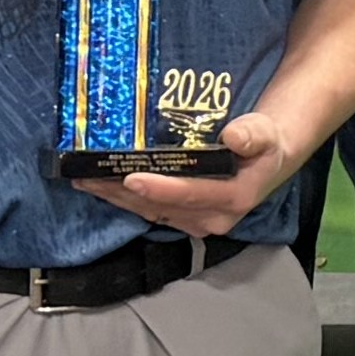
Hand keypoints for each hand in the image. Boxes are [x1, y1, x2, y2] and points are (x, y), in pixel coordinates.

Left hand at [84, 102, 305, 242]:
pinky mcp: (185, 218)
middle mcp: (212, 217)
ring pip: (149, 211)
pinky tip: (102, 187)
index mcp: (233, 198)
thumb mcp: (265, 134)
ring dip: (116, 198)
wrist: (268, 161)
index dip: (159, 188)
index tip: (130, 177)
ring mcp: (196, 221)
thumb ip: (252, 135)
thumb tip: (233, 135)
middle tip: (89, 176)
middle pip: (159, 206)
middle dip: (121, 193)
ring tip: (85, 180)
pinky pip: (150, 210)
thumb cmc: (265, 144)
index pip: (189, 194)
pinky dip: (124, 199)